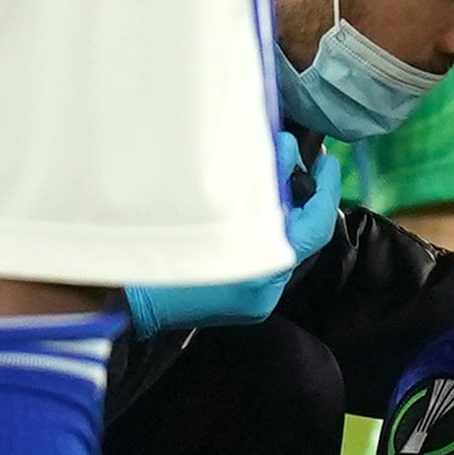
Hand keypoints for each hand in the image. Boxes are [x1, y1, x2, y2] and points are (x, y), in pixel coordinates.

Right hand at [122, 137, 338, 333]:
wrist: (125, 300)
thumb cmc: (161, 249)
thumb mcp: (213, 204)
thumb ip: (258, 179)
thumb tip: (288, 152)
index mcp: (266, 267)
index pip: (315, 224)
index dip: (325, 188)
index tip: (328, 160)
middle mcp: (269, 288)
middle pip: (300, 234)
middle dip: (301, 195)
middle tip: (298, 161)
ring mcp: (257, 299)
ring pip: (282, 246)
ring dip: (281, 212)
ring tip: (272, 178)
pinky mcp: (242, 302)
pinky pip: (264, 257)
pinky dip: (264, 230)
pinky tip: (249, 208)